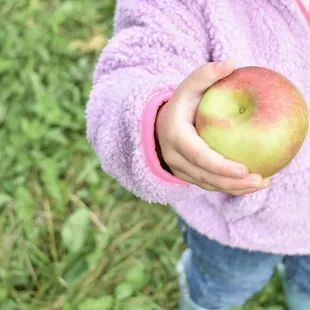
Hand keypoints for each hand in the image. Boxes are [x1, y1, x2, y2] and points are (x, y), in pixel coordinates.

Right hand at [155, 59, 270, 195]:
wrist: (161, 124)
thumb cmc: (180, 105)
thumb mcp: (188, 86)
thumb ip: (205, 75)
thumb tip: (231, 63)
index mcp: (175, 136)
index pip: (198, 155)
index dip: (220, 166)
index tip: (244, 170)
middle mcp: (174, 157)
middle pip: (205, 176)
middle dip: (232, 183)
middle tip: (261, 180)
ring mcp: (179, 169)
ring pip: (207, 184)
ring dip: (234, 188)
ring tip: (261, 183)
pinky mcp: (186, 174)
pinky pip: (207, 184)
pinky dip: (227, 186)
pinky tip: (247, 183)